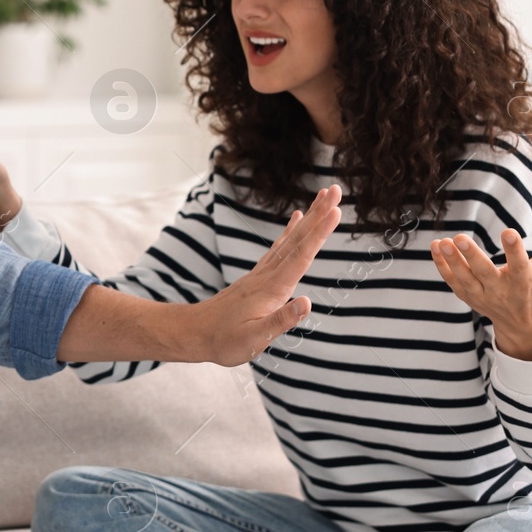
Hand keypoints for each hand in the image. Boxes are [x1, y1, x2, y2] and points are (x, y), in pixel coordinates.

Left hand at [55, 185, 341, 365]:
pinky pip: (279, 247)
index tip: (336, 210)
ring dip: (309, 218)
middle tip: (336, 190)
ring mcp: (262, 273)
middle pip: (299, 240)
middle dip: (319, 215)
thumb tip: (306, 302)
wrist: (195, 333)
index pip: (301, 256)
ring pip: (291, 240)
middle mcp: (269, 275)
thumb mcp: (254, 339)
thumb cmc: (225, 341)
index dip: (319, 234)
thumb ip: (280, 321)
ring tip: (323, 196)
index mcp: (273, 289)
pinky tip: (298, 219)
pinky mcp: (259, 276)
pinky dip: (291, 231)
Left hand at [431, 225, 531, 360]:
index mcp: (523, 280)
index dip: (514, 249)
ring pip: (464, 278)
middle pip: (484, 272)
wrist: (521, 322)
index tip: (508, 232)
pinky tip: (435, 247)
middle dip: (471, 256)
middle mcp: (501, 290)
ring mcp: (482, 295)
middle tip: (459, 237)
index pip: (519, 264)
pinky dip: (442, 265)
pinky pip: (452, 281)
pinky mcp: (468, 296)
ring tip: (442, 242)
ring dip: (451, 261)